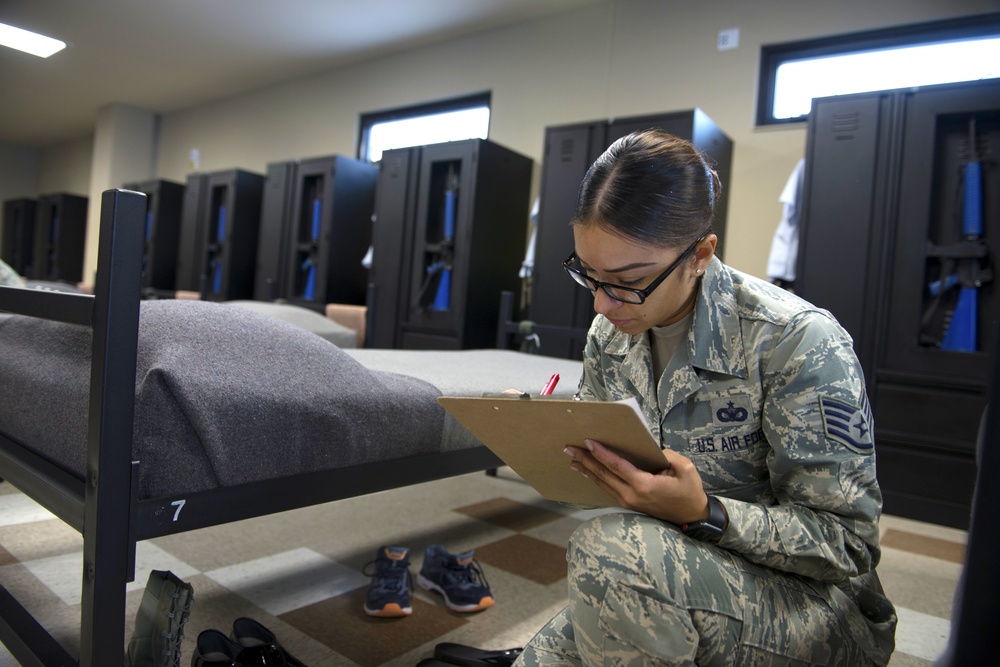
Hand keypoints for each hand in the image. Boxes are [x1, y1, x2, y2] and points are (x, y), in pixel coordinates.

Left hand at [565, 439, 709, 524]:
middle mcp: (631, 494)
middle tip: (569, 448)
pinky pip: (608, 488)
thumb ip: (668, 456)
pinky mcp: (628, 503)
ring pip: (602, 483)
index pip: (616, 466)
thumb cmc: (689, 491)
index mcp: (643, 485)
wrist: (691, 516)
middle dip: (585, 460)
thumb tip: (653, 450)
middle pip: (603, 475)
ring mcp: (628, 501)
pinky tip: (588, 473)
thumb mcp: (685, 469)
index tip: (587, 442)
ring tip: (572, 459)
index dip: (601, 453)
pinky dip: (596, 479)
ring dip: (587, 470)